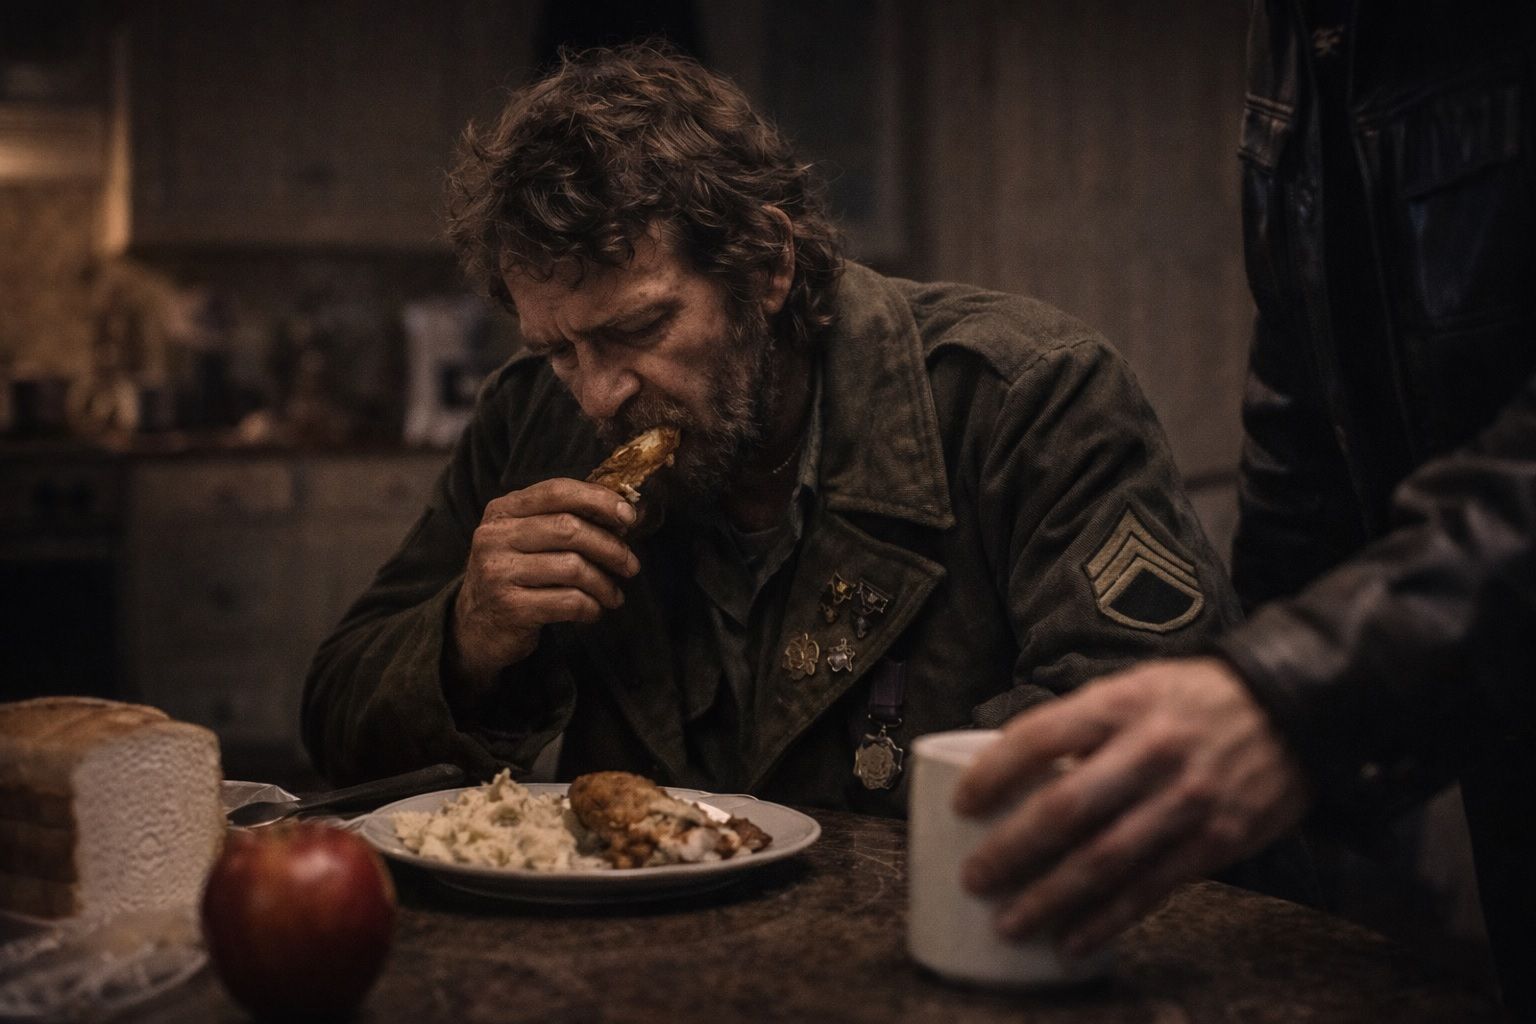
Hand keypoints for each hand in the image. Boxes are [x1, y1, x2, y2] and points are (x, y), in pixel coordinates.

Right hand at [449, 479, 639, 691]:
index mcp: (503, 510)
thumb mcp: (526, 539)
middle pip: (569, 529)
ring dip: (604, 584)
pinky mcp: (510, 607)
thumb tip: (623, 513)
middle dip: (611, 548)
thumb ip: (562, 520)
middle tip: (631, 566)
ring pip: (573, 568)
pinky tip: (594, 611)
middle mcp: (495, 537)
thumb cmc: (514, 577)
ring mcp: (498, 572)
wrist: (474, 627)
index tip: (629, 517)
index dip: (598, 500)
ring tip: (613, 595)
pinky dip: (591, 607)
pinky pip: (568, 602)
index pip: (556, 491)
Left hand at [953, 657, 1309, 955]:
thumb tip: (1009, 765)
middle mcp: (1153, 751)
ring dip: (1051, 898)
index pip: (1041, 737)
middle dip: (1012, 849)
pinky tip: (1071, 941)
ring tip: (1010, 923)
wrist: (1295, 709)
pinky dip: (1106, 920)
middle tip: (976, 878)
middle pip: (1066, 808)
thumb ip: (1082, 724)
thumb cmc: (1195, 700)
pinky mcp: (1217, 842)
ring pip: (1105, 861)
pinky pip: (1151, 889)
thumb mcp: (1136, 687)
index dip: (994, 773)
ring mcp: (1187, 800)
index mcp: (1123, 704)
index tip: (963, 804)